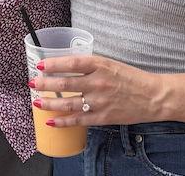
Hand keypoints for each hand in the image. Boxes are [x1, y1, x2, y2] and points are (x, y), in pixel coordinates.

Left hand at [32, 53, 159, 127]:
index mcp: (101, 65)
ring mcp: (100, 101)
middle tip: (32, 83)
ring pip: (69, 103)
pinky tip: (52, 121)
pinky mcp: (103, 117)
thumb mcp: (111, 64)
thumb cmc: (131, 78)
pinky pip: (79, 120)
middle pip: (66, 83)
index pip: (72, 62)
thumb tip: (67, 67)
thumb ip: (91, 66)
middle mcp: (99, 82)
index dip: (55, 64)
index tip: (41, 64)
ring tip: (37, 103)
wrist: (152, 96)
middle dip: (46, 84)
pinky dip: (64, 121)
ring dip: (51, 104)